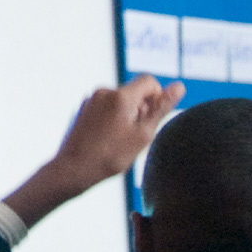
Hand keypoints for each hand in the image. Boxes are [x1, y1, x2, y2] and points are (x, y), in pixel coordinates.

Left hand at [4, 75, 184, 224]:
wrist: (72, 170)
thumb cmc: (109, 156)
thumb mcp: (143, 134)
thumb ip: (161, 108)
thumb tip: (179, 86)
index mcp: (120, 96)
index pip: (150, 81)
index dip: (157, 98)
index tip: (150, 120)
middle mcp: (104, 92)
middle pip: (134, 92)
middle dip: (140, 109)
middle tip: (134, 136)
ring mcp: (91, 100)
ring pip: (120, 101)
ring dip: (126, 115)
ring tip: (118, 140)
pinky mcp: (83, 109)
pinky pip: (106, 107)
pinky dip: (112, 118)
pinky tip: (107, 139)